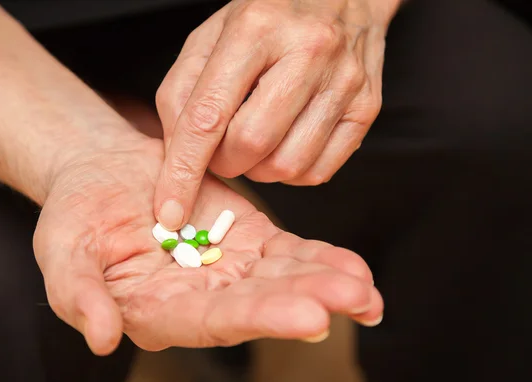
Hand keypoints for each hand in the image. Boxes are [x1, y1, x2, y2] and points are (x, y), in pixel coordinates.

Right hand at [34, 136, 382, 354]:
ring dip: (326, 285)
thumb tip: (102, 338)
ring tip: (365, 289)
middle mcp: (202, 299)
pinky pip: (291, 253)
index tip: (307, 318)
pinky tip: (356, 271)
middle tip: (352, 300)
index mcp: (159, 312)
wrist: (104, 172)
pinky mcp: (251, 239)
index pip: (211, 322)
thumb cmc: (75, 216)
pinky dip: (322, 260)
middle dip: (306, 302)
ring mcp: (231, 269)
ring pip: (283, 281)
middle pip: (258, 305)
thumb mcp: (63, 252)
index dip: (256, 320)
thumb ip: (78, 295)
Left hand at [154, 0, 400, 229]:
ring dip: (257, 169)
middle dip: (224, 163)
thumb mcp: (212, 35)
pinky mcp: (366, 108)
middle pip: (251, 145)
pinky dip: (289, 172)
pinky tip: (284, 143)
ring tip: (255, 140)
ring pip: (287, 165)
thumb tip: (177, 154)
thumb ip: (182, 90)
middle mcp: (307, 52)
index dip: (184, 170)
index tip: (170, 209)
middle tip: (221, 146)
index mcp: (256, 28)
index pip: (208, 116)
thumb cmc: (270, 16)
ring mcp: (344, 82)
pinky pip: (317, 171)